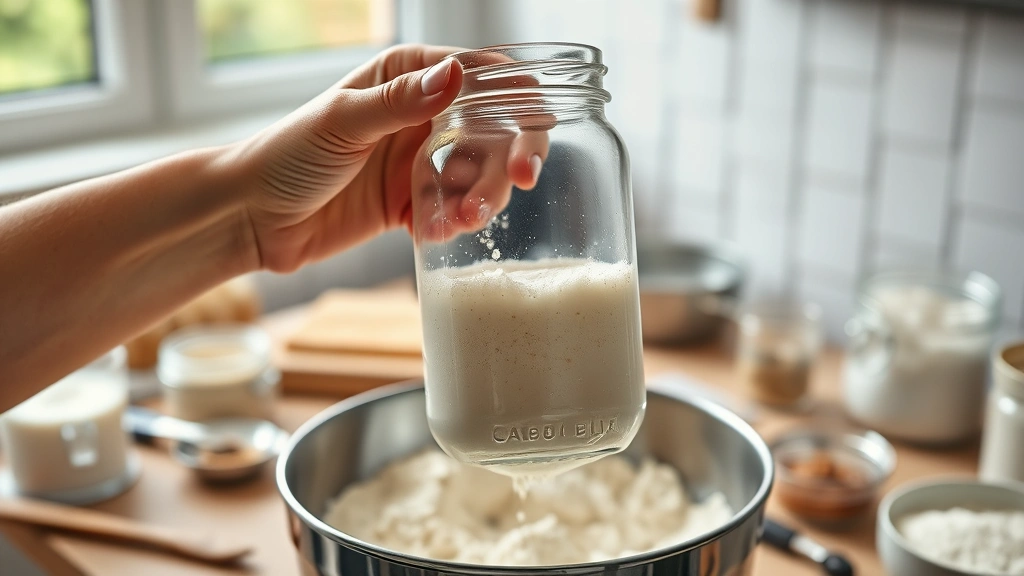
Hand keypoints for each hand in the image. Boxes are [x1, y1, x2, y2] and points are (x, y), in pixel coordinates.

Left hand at [232, 44, 551, 272]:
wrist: (253, 218)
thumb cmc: (285, 155)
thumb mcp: (343, 122)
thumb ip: (401, 101)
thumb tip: (456, 76)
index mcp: (410, 76)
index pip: (487, 79)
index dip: (519, 108)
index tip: (526, 149)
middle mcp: (424, 115)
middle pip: (496, 134)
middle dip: (504, 167)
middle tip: (501, 194)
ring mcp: (421, 161)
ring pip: (481, 178)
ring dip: (480, 201)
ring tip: (458, 222)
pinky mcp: (414, 203)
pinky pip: (453, 212)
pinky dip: (452, 224)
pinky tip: (431, 233)